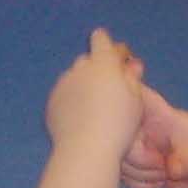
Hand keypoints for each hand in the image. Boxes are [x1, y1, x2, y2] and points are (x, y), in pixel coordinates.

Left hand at [44, 28, 145, 160]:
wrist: (86, 147)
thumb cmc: (119, 123)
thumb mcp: (135, 99)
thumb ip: (131, 78)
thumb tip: (131, 65)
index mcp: (103, 63)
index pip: (101, 40)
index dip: (108, 44)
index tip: (117, 54)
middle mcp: (79, 68)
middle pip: (87, 59)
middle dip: (98, 67)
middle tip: (109, 85)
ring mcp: (62, 84)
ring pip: (74, 76)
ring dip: (83, 83)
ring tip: (94, 104)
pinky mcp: (52, 101)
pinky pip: (64, 93)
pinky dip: (72, 98)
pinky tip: (80, 114)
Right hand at [121, 85, 187, 187]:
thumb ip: (184, 160)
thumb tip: (169, 169)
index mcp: (157, 113)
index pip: (134, 95)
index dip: (124, 103)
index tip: (135, 125)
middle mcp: (142, 128)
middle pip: (119, 138)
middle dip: (139, 160)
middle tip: (162, 164)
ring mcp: (136, 148)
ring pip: (120, 161)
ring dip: (143, 175)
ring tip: (166, 174)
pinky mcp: (134, 167)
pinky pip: (125, 178)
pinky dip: (143, 185)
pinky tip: (160, 182)